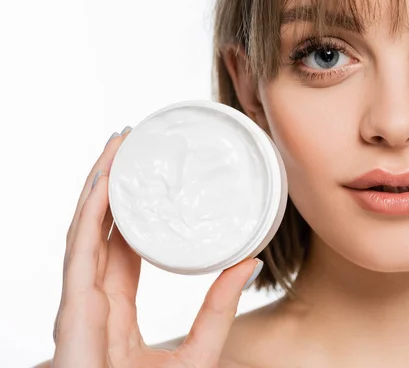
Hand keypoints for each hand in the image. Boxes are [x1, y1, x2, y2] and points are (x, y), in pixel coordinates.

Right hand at [52, 127, 262, 367]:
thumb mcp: (200, 348)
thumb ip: (221, 306)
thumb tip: (252, 261)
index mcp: (119, 306)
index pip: (124, 246)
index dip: (131, 211)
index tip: (148, 178)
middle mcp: (96, 297)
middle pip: (103, 227)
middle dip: (114, 183)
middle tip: (131, 143)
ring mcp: (80, 300)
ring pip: (87, 228)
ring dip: (101, 184)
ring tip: (118, 144)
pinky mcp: (73, 307)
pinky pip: (80, 249)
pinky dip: (90, 211)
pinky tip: (104, 179)